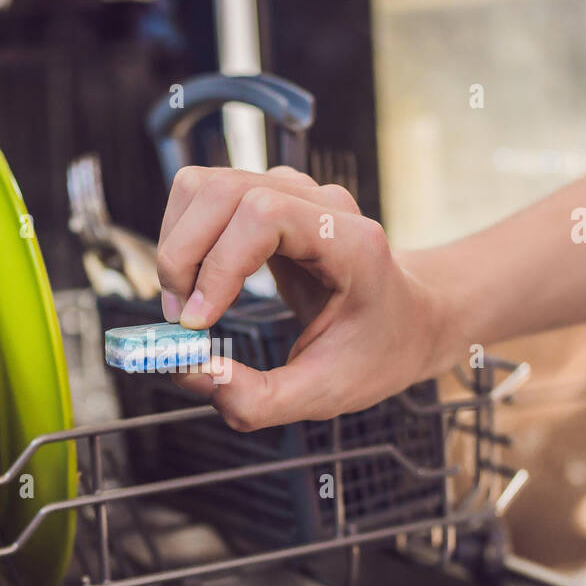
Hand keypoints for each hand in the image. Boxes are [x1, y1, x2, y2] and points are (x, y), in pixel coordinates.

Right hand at [155, 165, 451, 430]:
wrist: (408, 319)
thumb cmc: (376, 351)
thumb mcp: (325, 393)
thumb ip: (257, 398)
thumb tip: (190, 374)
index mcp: (352, 244)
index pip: (266, 216)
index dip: (219, 264)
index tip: (199, 322)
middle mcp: (321, 204)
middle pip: (223, 193)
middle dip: (184, 256)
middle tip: (182, 320)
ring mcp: (292, 193)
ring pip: (204, 187)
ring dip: (177, 244)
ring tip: (185, 302)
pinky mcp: (266, 199)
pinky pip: (204, 198)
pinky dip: (183, 237)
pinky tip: (197, 283)